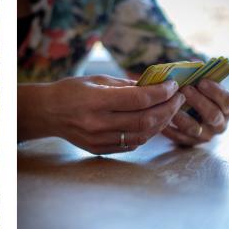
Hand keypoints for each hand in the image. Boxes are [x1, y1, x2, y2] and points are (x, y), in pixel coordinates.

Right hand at [21, 75, 184, 154]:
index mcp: (97, 101)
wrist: (49, 113)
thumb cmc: (72, 91)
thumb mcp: (97, 79)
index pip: (138, 99)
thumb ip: (125, 85)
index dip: (160, 93)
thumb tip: (154, 85)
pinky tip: (153, 121)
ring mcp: (100, 140)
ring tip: (170, 109)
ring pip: (142, 135)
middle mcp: (99, 123)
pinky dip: (147, 133)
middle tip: (179, 97)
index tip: (173, 85)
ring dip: (161, 122)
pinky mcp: (101, 149)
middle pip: (145, 119)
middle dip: (167, 108)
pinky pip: (132, 143)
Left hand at [164, 78, 228, 146]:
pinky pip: (179, 137)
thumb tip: (192, 64)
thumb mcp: (206, 85)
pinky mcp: (191, 143)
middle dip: (198, 102)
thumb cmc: (201, 92)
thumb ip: (202, 76)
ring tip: (170, 103)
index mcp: (227, 108)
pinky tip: (161, 117)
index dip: (215, 91)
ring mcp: (206, 135)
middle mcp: (220, 124)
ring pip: (194, 128)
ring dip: (181, 116)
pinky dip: (169, 128)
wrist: (194, 113)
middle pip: (212, 115)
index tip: (202, 81)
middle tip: (185, 89)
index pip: (227, 101)